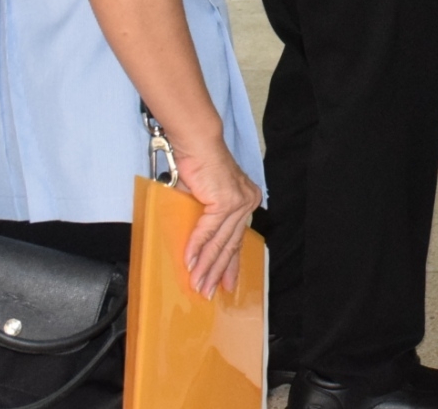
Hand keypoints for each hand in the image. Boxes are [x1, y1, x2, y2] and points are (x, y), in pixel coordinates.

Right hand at [171, 141, 261, 297]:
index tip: (226, 284)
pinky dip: (197, 247)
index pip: (238, 239)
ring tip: (198, 284)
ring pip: (220, 242)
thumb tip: (198, 245)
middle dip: (218, 272)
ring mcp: (238, 203)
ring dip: (206, 266)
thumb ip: (206, 219)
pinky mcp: (226, 201)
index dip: (231, 264)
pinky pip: (208, 231)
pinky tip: (190, 262)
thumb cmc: (198, 166)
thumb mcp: (204, 198)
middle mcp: (247, 203)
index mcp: (246, 202)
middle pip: (231, 245)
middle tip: (208, 292)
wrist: (197, 144)